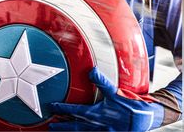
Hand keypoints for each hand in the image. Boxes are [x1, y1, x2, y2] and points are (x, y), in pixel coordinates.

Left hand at [49, 67, 163, 130]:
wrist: (144, 119)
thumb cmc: (129, 106)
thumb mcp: (115, 92)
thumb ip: (101, 82)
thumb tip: (91, 70)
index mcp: (96, 114)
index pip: (76, 110)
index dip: (63, 108)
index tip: (53, 106)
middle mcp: (97, 125)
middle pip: (76, 126)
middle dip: (63, 125)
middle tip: (50, 126)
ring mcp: (103, 131)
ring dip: (71, 131)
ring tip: (61, 131)